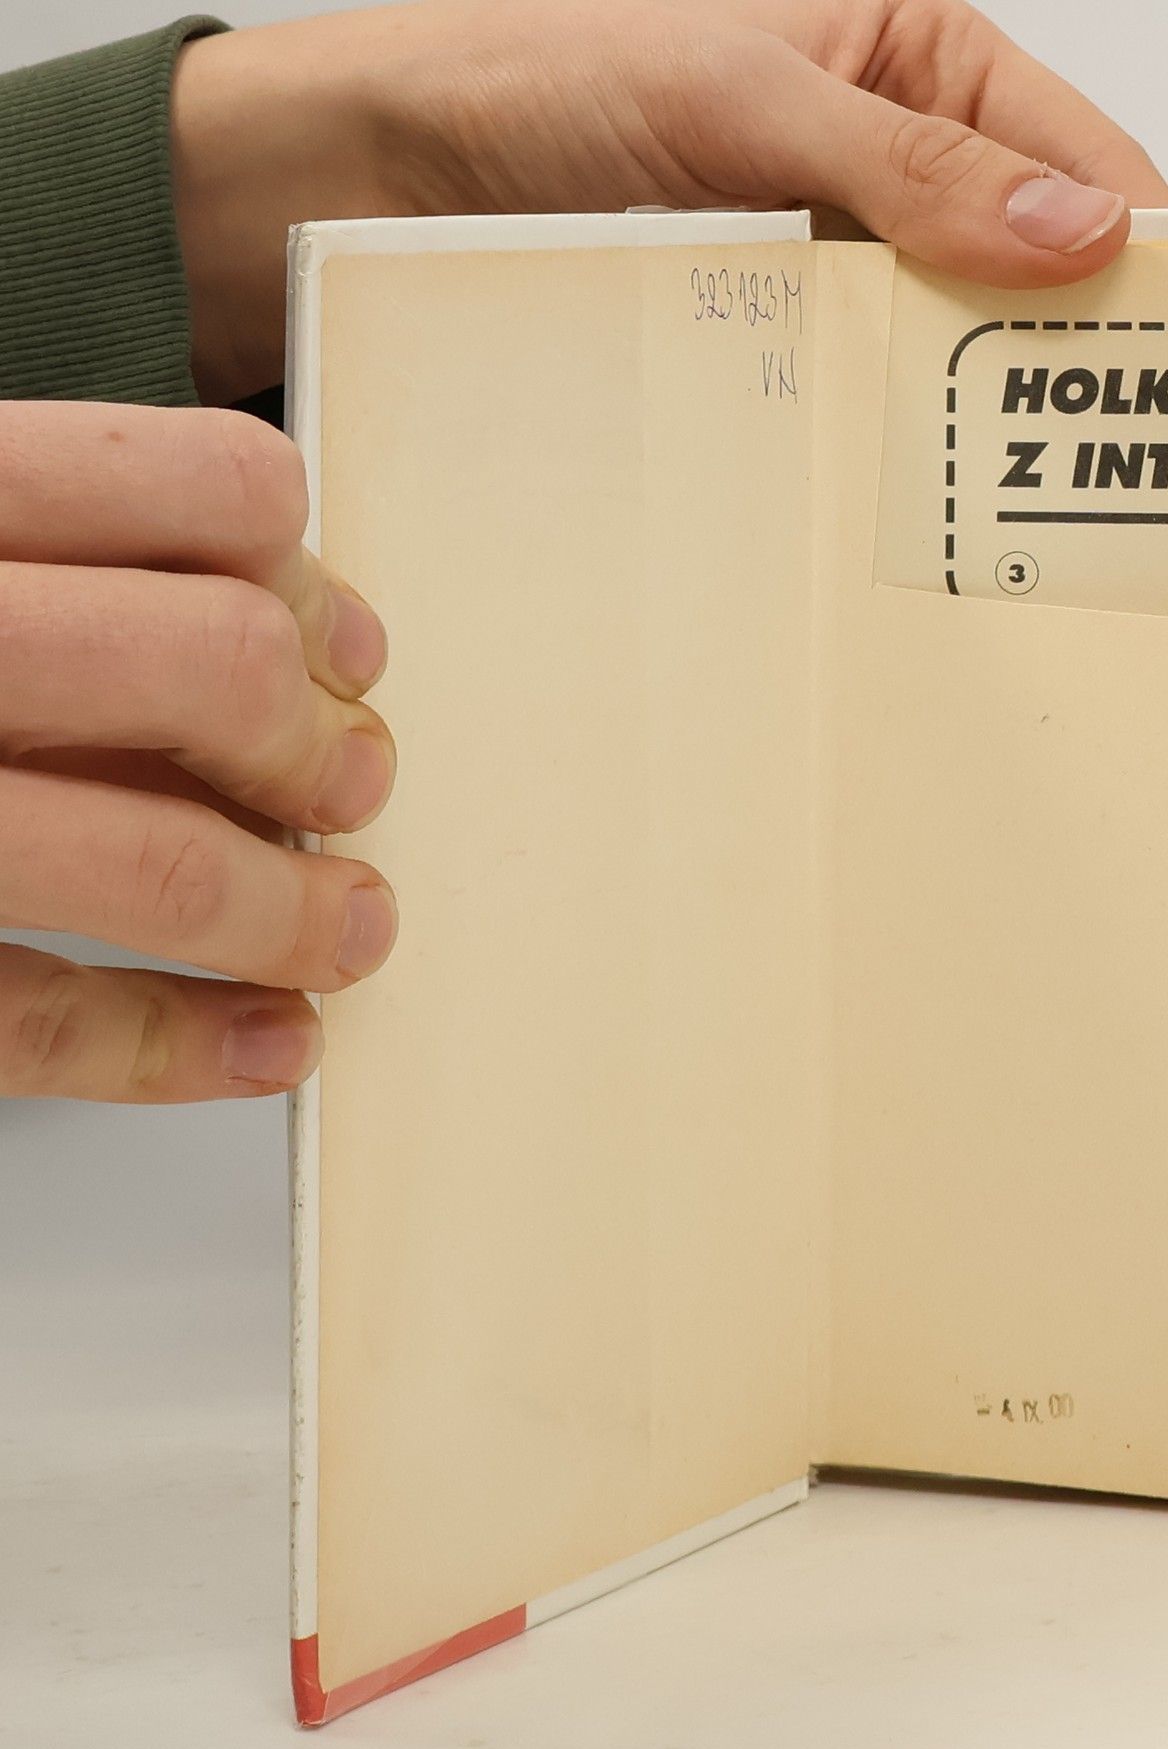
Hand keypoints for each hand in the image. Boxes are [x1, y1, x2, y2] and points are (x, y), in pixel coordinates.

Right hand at [0, 402, 397, 1100]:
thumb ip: (34, 557)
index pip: (202, 491)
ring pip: (153, 866)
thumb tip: (277, 628)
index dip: (306, 581)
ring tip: (344, 929)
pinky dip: (178, 1049)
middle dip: (318, 749)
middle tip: (347, 787)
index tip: (341, 645)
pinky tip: (261, 1043)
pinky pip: (32, 1021)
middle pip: (213, 671)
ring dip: (292, 913)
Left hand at [173, 0, 1167, 399]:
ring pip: (953, 349)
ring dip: (986, 417)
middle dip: (1082, 357)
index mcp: (917, 61)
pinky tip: (922, 497)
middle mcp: (891, 169)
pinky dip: (897, 445)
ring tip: (1044, 507)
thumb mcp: (739, 96)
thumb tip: (1076, 234)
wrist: (374, 172)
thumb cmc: (537, 77)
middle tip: (1136, 463)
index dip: (1154, 253)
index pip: (1082, 162)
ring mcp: (836, 267)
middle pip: (1035, 273)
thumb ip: (907, 166)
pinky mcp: (776, 346)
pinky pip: (866, 397)